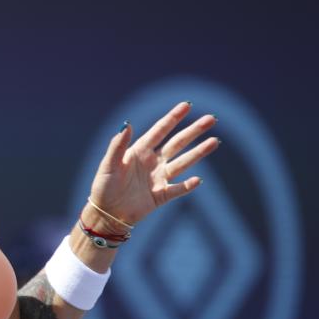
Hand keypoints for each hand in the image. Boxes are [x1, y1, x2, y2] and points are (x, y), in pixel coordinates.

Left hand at [89, 102, 219, 223]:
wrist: (106, 213)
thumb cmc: (103, 186)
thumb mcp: (108, 164)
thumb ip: (117, 145)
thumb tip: (126, 124)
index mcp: (139, 151)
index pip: (159, 131)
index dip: (173, 118)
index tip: (187, 105)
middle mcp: (152, 162)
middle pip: (177, 143)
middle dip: (194, 131)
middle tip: (211, 118)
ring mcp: (158, 178)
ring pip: (182, 163)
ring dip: (198, 153)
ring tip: (214, 141)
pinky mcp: (160, 196)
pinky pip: (177, 189)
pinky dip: (186, 186)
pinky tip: (197, 180)